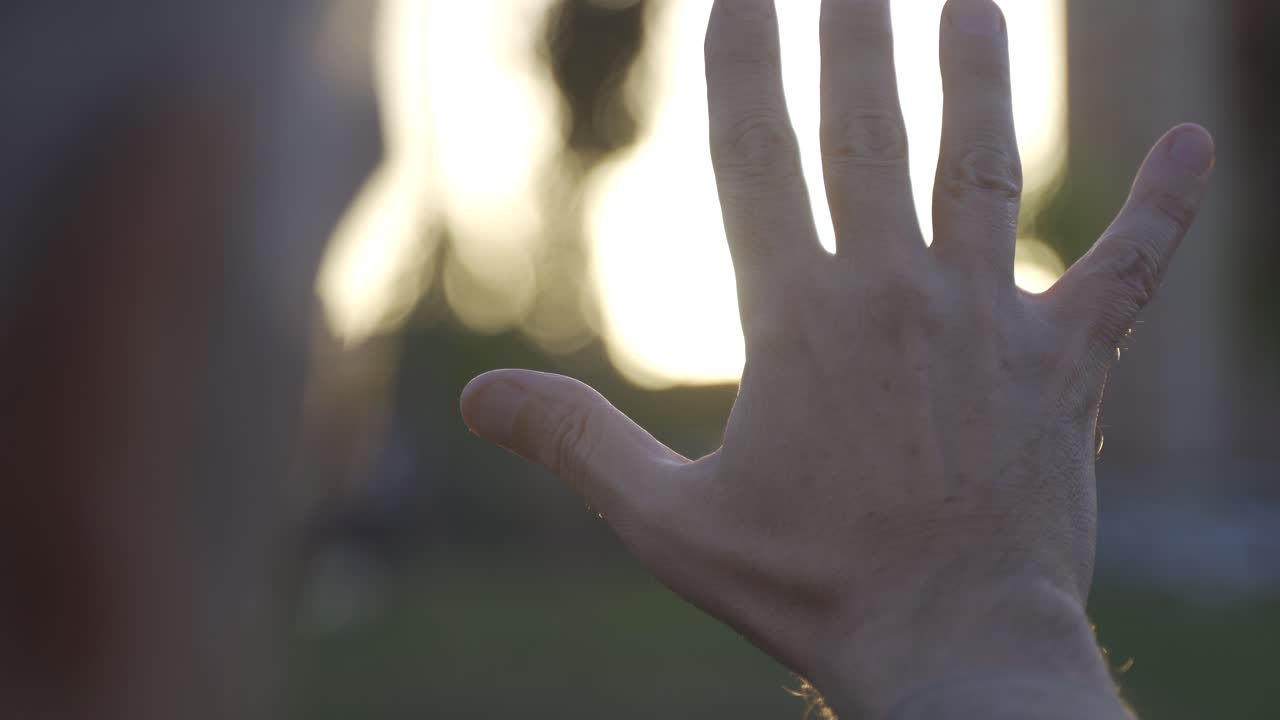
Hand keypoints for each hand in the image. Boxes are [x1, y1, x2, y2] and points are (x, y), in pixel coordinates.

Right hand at [460, 0, 1213, 714]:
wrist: (951, 649)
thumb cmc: (806, 588)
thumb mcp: (667, 522)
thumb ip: (574, 444)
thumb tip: (475, 399)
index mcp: (796, 319)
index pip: (754, 155)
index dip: (739, 62)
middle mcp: (895, 294)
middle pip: (869, 129)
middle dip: (854, 31)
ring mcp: (990, 321)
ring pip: (983, 166)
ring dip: (977, 72)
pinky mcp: (1068, 364)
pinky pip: (1126, 268)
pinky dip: (1165, 205)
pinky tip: (1195, 142)